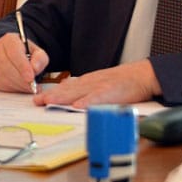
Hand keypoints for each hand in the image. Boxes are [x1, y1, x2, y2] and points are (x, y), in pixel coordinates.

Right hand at [0, 33, 48, 93]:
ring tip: (29, 87)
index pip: (14, 53)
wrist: (13, 55)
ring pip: (3, 77)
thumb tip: (35, 68)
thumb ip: (40, 58)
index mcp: (9, 40)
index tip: (31, 78)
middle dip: (21, 80)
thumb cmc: (26, 53)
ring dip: (18, 85)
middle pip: (7, 67)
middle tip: (33, 86)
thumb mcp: (37, 52)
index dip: (23, 67)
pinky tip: (20, 87)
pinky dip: (12, 88)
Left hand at [34, 60, 161, 108]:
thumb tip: (70, 95)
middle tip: (37, 102)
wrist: (144, 75)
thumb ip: (86, 89)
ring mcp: (101, 86)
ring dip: (62, 98)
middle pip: (68, 90)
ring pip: (78, 92)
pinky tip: (78, 106)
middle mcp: (91, 82)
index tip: (39, 99)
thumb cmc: (124, 82)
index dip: (52, 93)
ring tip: (49, 102)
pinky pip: (98, 97)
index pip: (67, 87)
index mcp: (89, 81)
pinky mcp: (112, 91)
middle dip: (52, 96)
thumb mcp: (101, 84)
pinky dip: (88, 102)